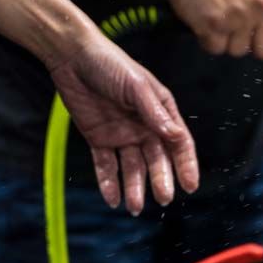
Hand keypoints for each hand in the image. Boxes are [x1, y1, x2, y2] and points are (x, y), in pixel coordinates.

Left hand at [47, 35, 198, 214]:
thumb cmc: (111, 64)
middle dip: (160, 179)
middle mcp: (144, 127)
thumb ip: (155, 113)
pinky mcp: (98, 138)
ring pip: (131, 167)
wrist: (72, 56)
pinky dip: (109, 183)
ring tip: (135, 206)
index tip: (191, 186)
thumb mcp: (137, 87)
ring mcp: (121, 134)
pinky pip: (105, 165)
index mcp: (161, 112)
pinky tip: (113, 199)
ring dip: (134, 187)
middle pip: (156, 159)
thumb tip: (177, 137)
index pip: (179, 143)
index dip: (186, 164)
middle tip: (163, 198)